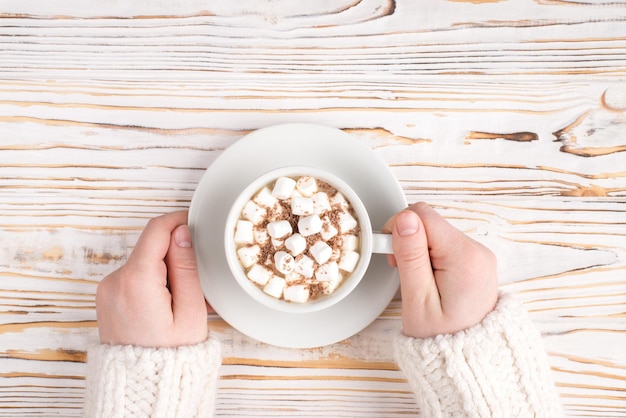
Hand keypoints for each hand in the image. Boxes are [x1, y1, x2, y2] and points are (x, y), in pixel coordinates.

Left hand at [96, 211, 207, 346]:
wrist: (142, 388)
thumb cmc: (170, 356)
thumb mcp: (190, 311)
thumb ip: (186, 267)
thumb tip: (182, 233)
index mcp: (136, 281)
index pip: (156, 230)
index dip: (178, 220)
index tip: (195, 223)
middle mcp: (115, 281)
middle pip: (151, 247)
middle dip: (177, 255)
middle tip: (197, 281)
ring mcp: (107, 290)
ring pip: (144, 262)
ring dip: (167, 271)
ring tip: (184, 302)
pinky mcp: (107, 297)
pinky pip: (135, 277)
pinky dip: (154, 282)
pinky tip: (168, 306)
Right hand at [383, 203, 497, 338]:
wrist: (468, 362)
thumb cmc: (441, 340)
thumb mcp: (418, 300)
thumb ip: (411, 256)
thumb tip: (405, 218)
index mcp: (465, 257)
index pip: (422, 215)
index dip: (398, 230)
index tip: (392, 258)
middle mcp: (477, 251)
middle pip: (429, 222)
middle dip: (408, 242)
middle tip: (404, 275)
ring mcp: (479, 256)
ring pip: (434, 233)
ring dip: (418, 251)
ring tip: (417, 282)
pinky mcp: (475, 262)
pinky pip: (444, 245)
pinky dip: (430, 258)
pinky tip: (428, 280)